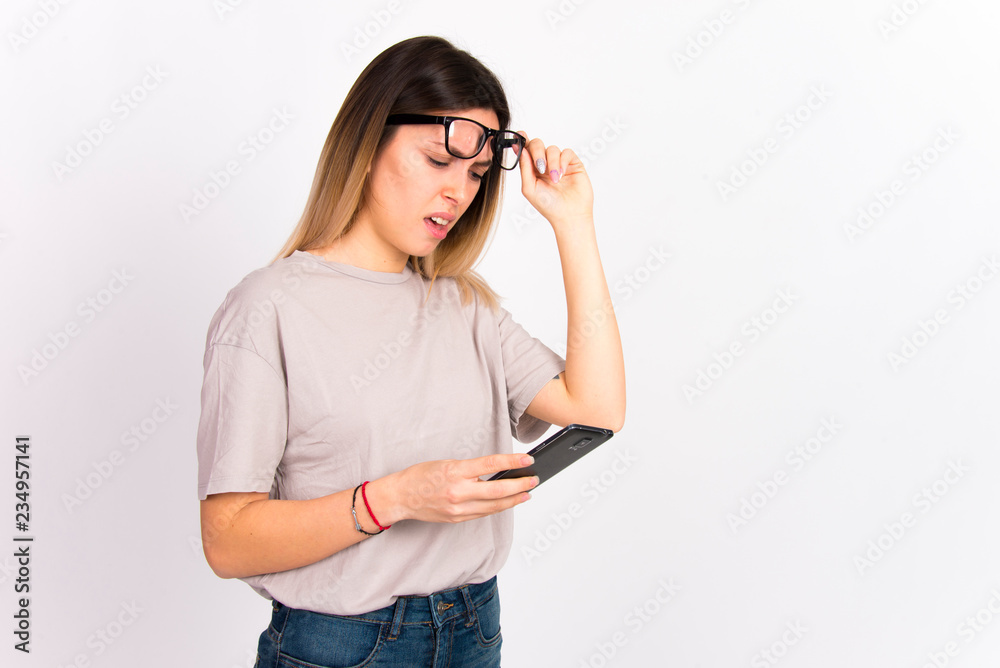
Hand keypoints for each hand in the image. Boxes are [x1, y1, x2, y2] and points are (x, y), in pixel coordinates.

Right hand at [369, 453, 538, 524]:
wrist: (400, 497)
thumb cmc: (420, 476)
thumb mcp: (446, 463)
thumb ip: (470, 468)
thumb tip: (495, 470)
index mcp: (455, 472)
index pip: (491, 464)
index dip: (512, 461)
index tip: (528, 459)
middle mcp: (458, 491)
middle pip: (498, 490)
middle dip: (520, 485)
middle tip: (534, 480)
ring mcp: (458, 508)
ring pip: (494, 506)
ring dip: (514, 500)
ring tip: (527, 493)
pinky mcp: (457, 518)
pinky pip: (483, 513)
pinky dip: (498, 508)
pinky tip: (507, 503)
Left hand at [517, 133, 593, 228]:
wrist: (569, 215)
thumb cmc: (548, 205)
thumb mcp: (529, 188)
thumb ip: (524, 168)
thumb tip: (520, 149)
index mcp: (532, 170)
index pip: (526, 150)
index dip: (522, 141)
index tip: (519, 135)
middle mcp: (545, 164)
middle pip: (538, 144)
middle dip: (537, 152)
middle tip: (540, 167)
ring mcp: (559, 163)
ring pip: (552, 148)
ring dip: (552, 163)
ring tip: (555, 179)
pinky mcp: (573, 164)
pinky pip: (566, 152)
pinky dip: (563, 162)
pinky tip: (562, 174)